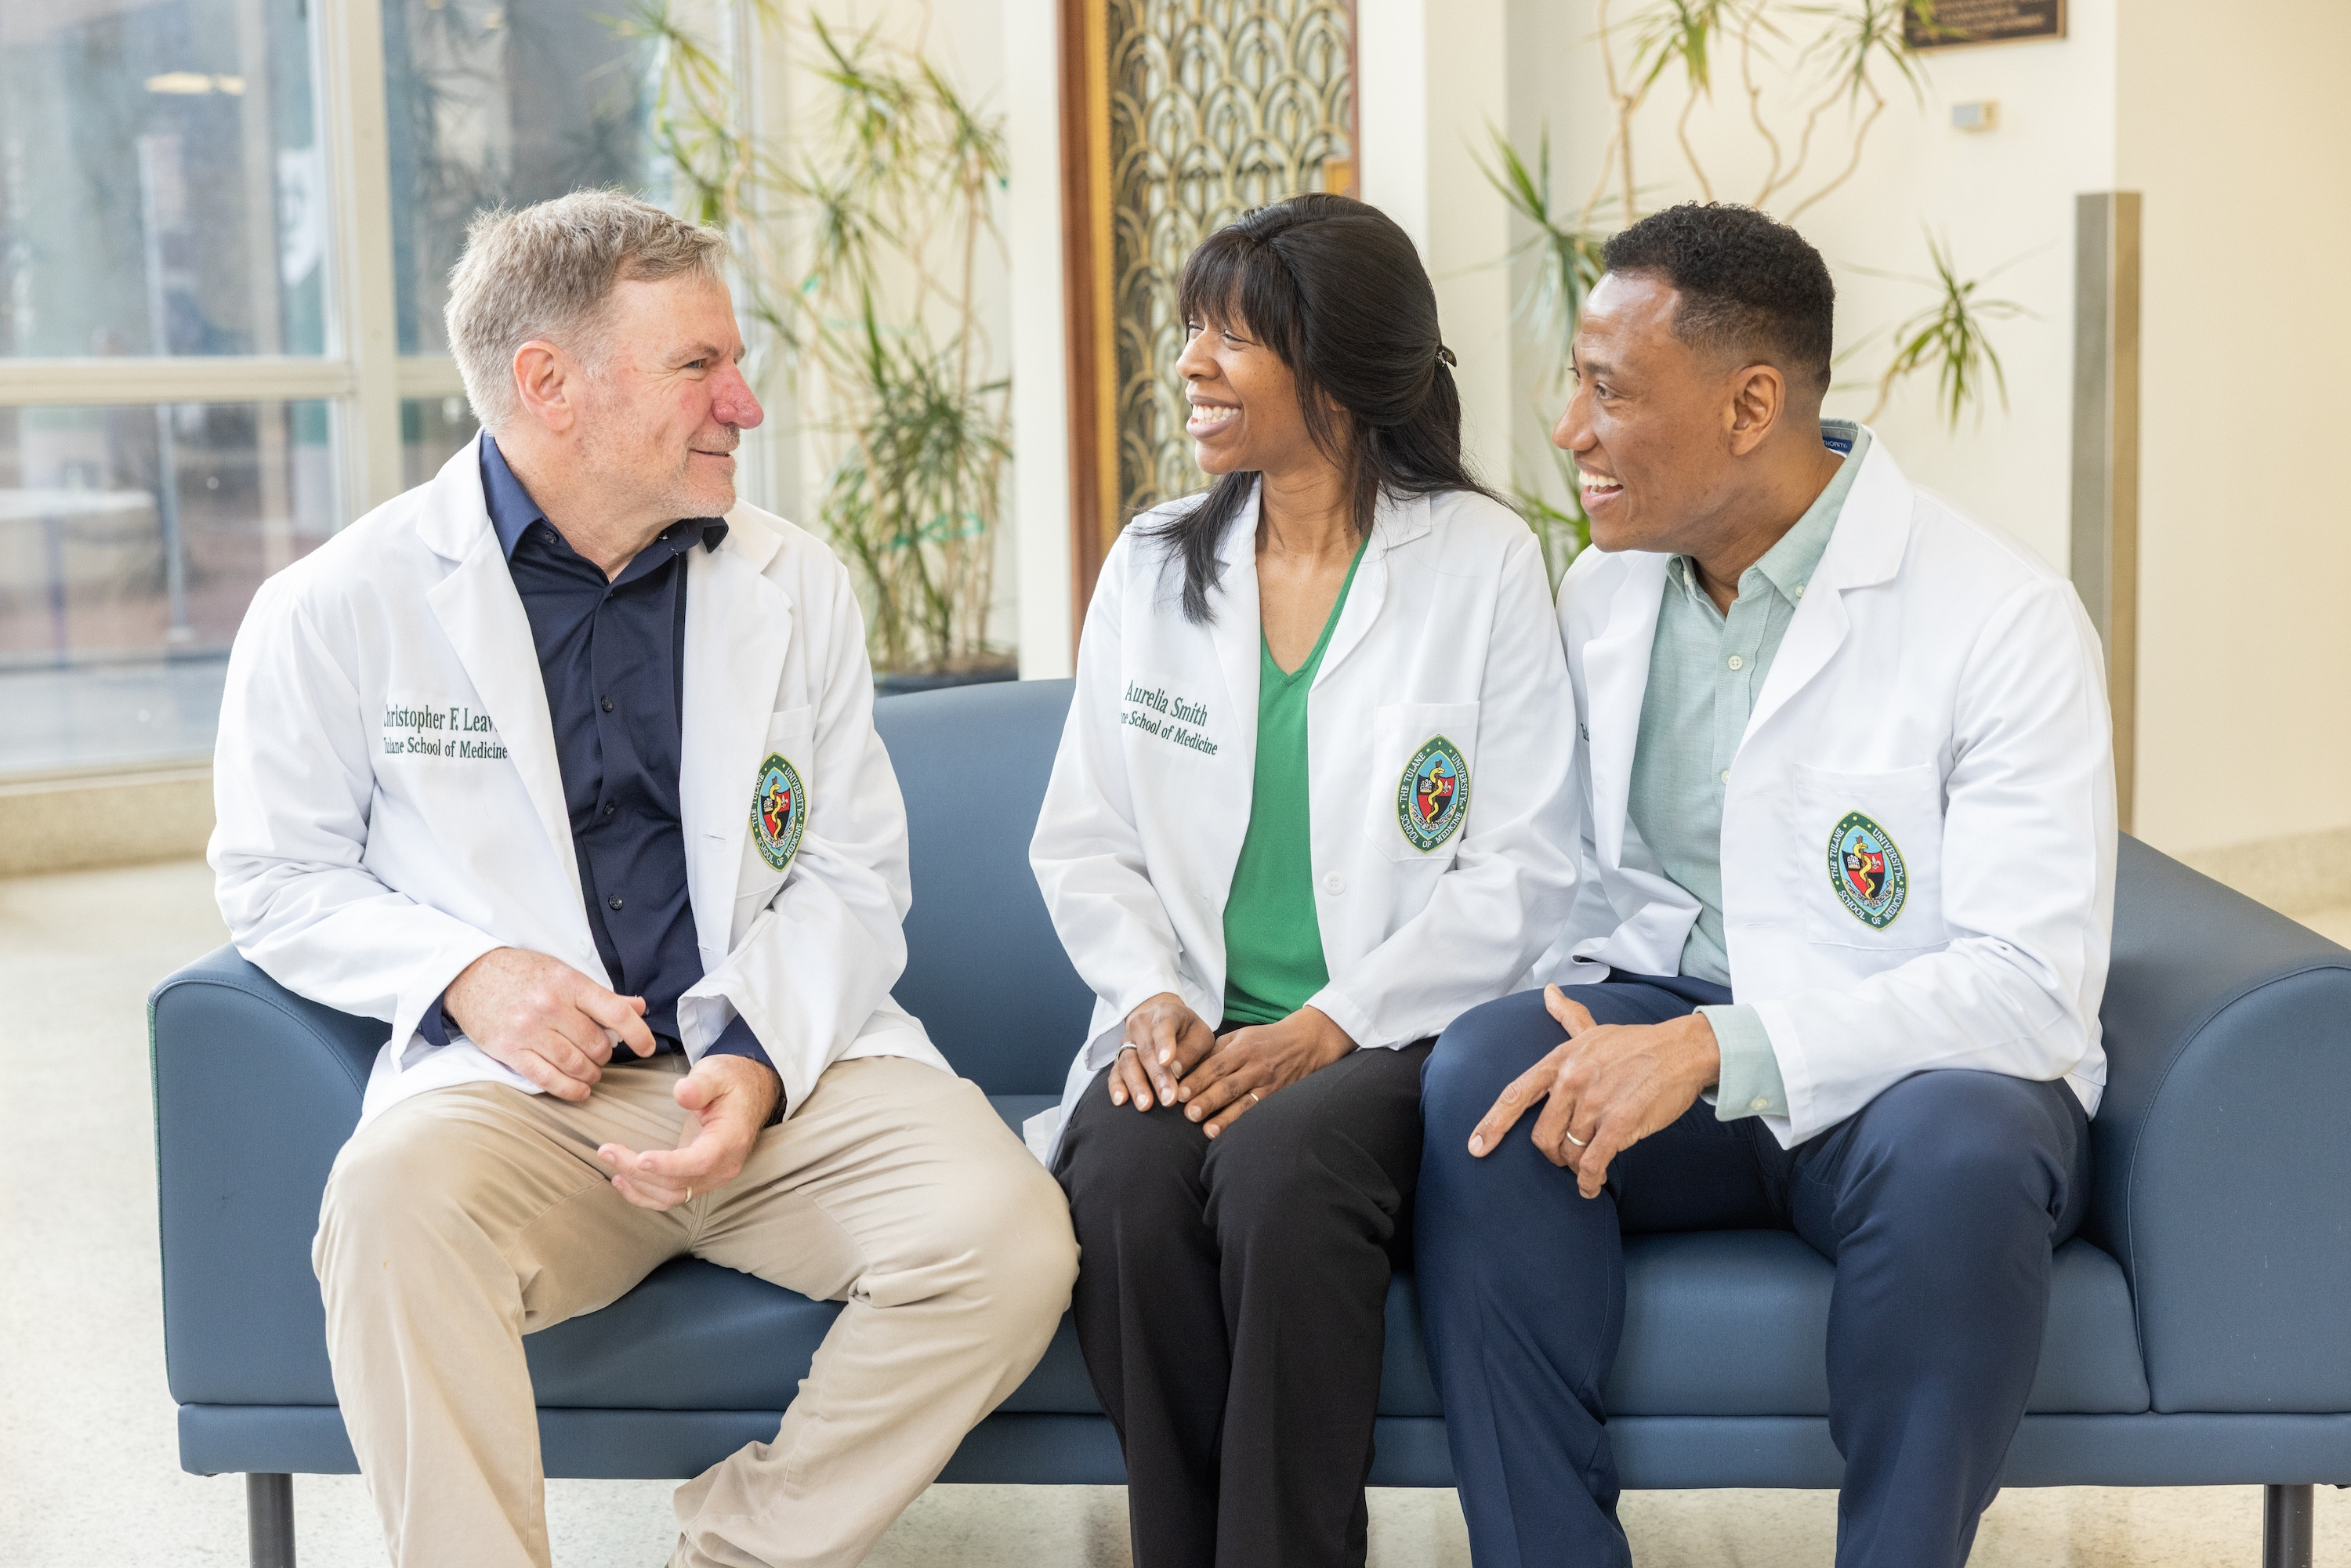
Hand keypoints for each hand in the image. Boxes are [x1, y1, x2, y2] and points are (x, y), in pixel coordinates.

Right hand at [443, 946, 657, 1101]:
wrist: (471, 974)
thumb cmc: (522, 973)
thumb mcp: (563, 972)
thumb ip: (601, 995)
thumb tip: (639, 1007)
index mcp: (569, 983)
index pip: (615, 1012)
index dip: (638, 1034)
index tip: (647, 1047)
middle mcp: (550, 1006)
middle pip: (596, 1044)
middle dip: (605, 1055)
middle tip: (601, 1054)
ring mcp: (528, 1030)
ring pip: (574, 1064)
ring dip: (590, 1074)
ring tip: (591, 1072)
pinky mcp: (510, 1050)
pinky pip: (547, 1078)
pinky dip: (569, 1089)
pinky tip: (580, 1089)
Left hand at [595, 1053, 782, 1210]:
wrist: (750, 1094)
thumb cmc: (731, 1082)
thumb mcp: (718, 1073)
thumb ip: (700, 1084)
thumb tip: (681, 1093)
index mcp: (730, 1140)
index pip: (699, 1161)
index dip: (668, 1165)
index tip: (640, 1159)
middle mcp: (723, 1166)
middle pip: (677, 1182)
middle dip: (637, 1170)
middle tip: (606, 1150)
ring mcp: (712, 1177)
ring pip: (670, 1195)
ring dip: (637, 1184)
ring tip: (610, 1162)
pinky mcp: (700, 1179)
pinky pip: (671, 1197)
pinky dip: (644, 1194)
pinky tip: (622, 1181)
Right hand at [1110, 992, 1216, 1110]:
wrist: (1165, 1021)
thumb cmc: (1188, 1032)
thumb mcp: (1200, 1036)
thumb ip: (1191, 1051)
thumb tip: (1176, 1071)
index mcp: (1165, 1013)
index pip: (1163, 1026)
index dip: (1164, 1044)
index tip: (1167, 1062)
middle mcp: (1141, 1025)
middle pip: (1146, 1051)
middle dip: (1157, 1076)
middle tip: (1168, 1099)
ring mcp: (1127, 1041)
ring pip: (1128, 1063)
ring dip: (1137, 1085)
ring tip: (1145, 1105)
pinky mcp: (1119, 1058)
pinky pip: (1114, 1072)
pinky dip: (1116, 1087)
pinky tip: (1121, 1101)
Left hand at [1176, 1006, 1354, 1137]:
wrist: (1306, 1042)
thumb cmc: (1266, 1039)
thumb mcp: (1241, 1035)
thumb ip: (1216, 1051)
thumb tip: (1188, 1067)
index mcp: (1243, 1048)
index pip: (1216, 1065)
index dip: (1198, 1079)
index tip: (1180, 1092)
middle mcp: (1255, 1066)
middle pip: (1228, 1085)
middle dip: (1207, 1099)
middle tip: (1187, 1112)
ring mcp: (1268, 1083)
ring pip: (1244, 1102)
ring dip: (1224, 1117)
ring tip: (1206, 1129)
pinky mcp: (1278, 1097)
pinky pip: (1259, 1111)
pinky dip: (1244, 1123)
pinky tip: (1231, 1134)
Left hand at [1467, 986, 1719, 1197]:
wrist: (1683, 1050)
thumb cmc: (1637, 1043)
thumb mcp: (1596, 1029)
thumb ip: (1569, 1016)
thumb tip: (1550, 993)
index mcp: (1560, 1060)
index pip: (1516, 1095)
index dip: (1493, 1124)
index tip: (1476, 1148)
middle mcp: (1572, 1080)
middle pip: (1542, 1135)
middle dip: (1552, 1153)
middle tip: (1565, 1156)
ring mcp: (1595, 1102)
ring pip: (1568, 1151)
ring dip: (1575, 1165)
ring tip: (1586, 1167)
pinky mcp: (1620, 1123)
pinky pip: (1593, 1162)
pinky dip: (1590, 1180)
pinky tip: (1592, 1186)